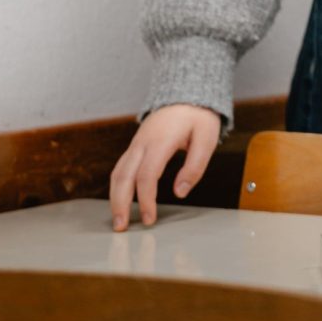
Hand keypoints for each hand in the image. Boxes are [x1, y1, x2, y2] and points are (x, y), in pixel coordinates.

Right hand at [109, 104, 220, 231]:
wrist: (186, 93)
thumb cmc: (198, 116)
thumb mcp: (207, 138)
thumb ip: (195, 166)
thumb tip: (180, 192)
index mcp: (160, 141)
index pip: (146, 175)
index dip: (146, 200)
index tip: (150, 219)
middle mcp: (142, 143)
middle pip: (123, 177)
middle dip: (120, 204)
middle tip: (121, 227)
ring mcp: (136, 144)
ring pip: (117, 173)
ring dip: (115, 197)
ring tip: (119, 219)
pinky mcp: (135, 146)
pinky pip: (121, 167)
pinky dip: (118, 186)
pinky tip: (121, 200)